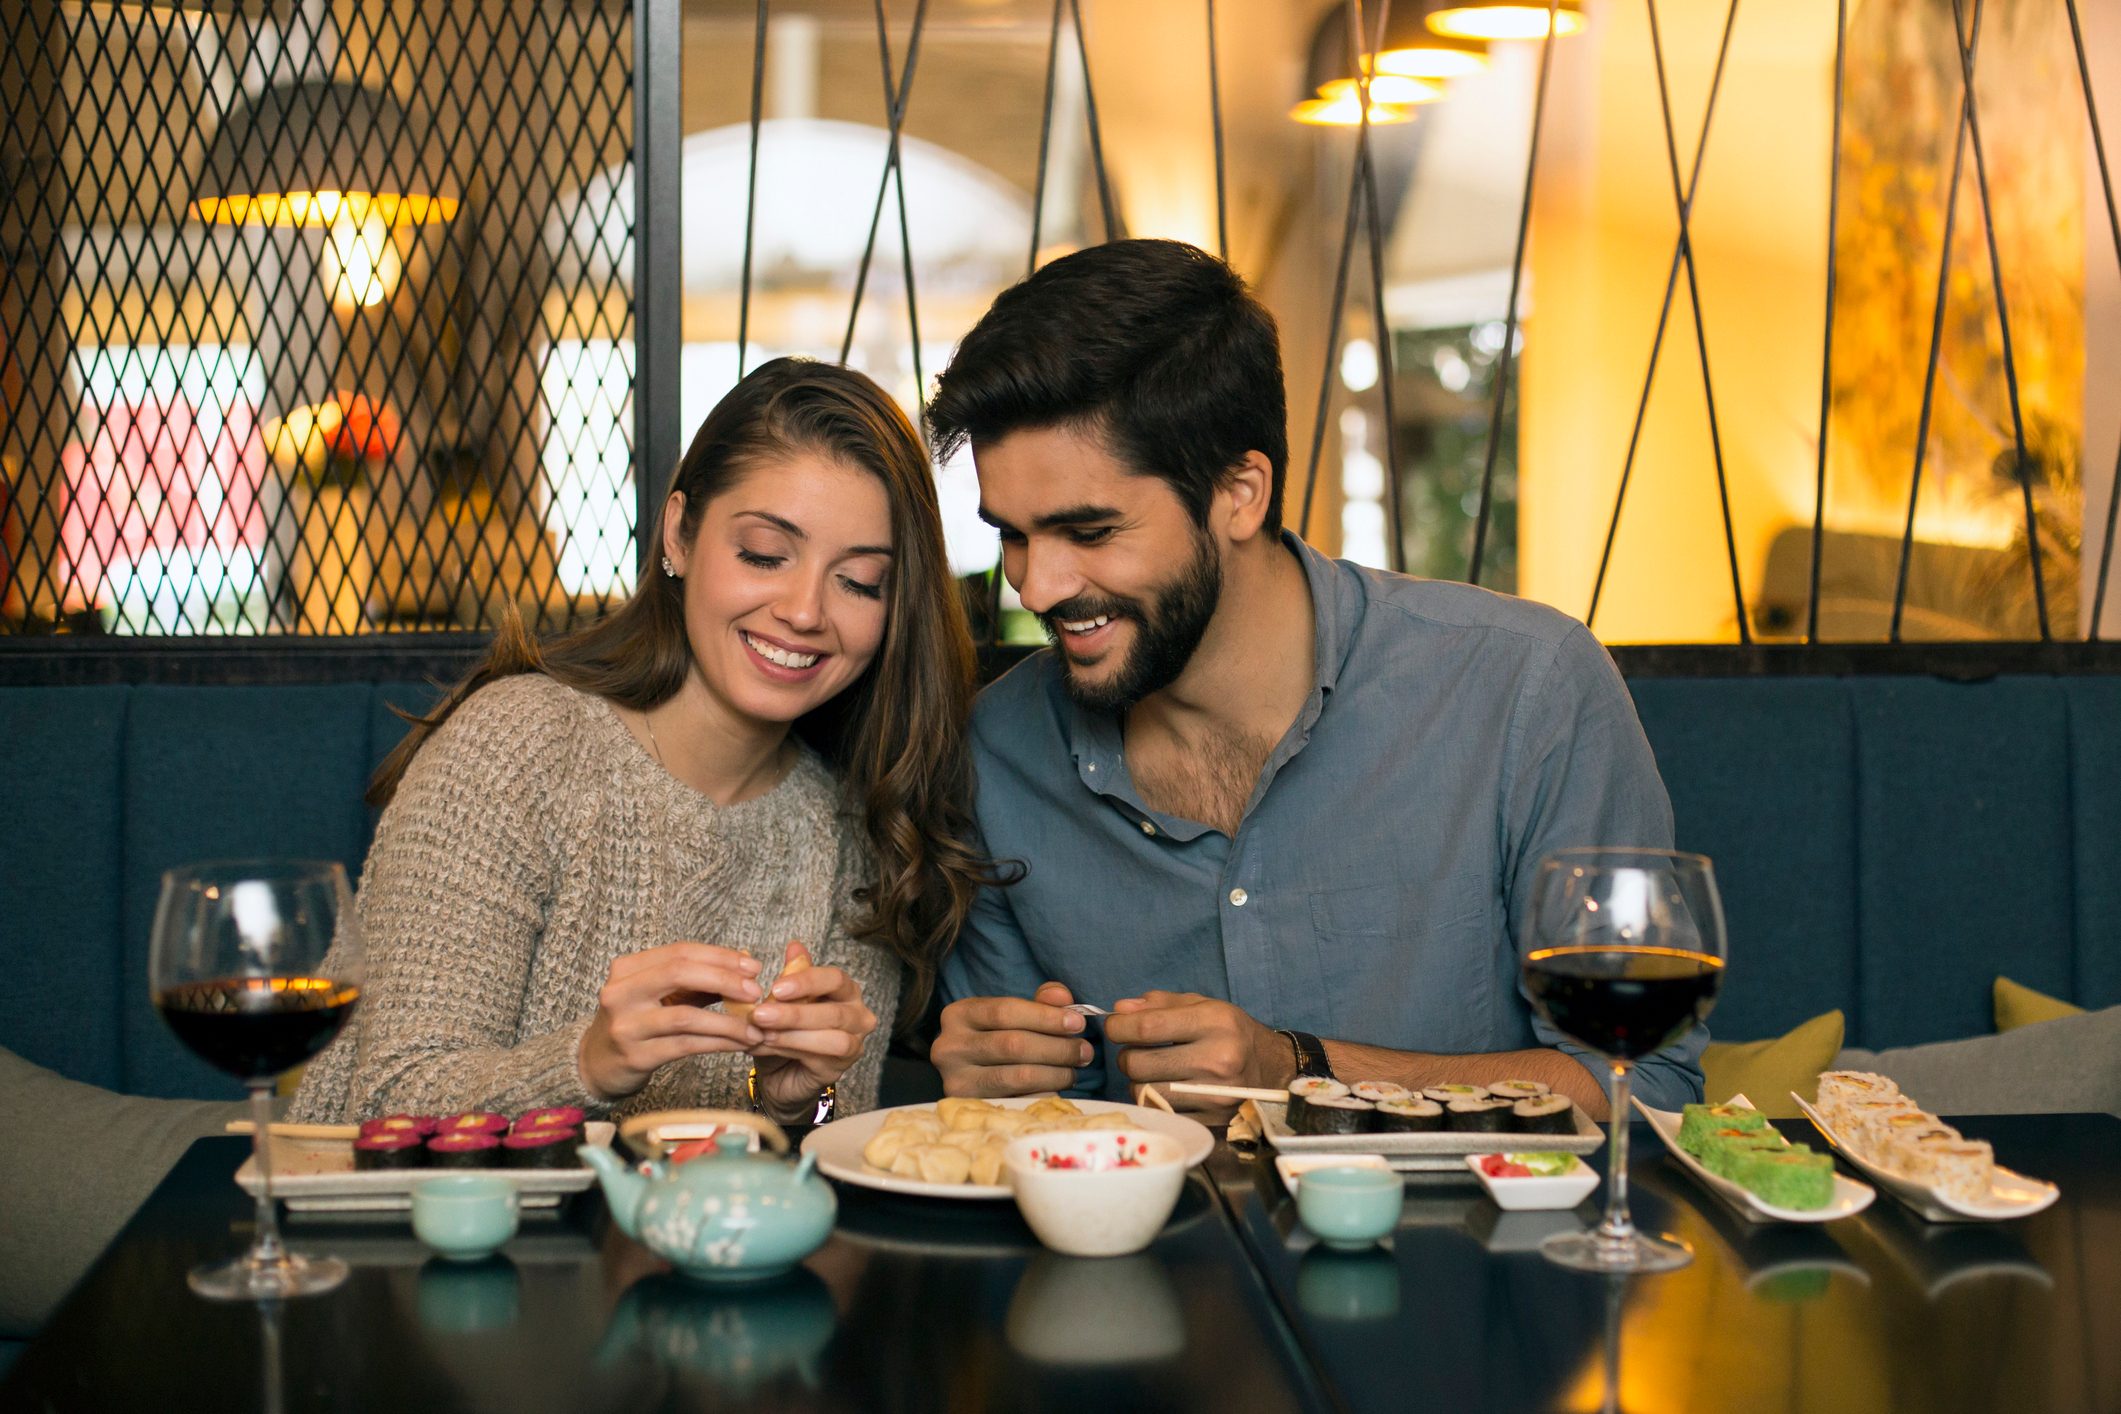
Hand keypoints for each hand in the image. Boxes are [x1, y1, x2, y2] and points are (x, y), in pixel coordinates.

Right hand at [579, 941, 764, 1100]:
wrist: (597, 1063)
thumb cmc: (637, 1021)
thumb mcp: (659, 994)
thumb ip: (695, 980)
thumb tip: (744, 967)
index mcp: (627, 968)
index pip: (680, 951)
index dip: (720, 956)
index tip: (752, 966)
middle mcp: (620, 993)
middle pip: (679, 973)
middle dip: (724, 979)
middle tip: (756, 991)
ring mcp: (626, 1025)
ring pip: (686, 1015)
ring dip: (728, 1021)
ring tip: (756, 1027)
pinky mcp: (636, 1056)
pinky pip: (686, 1046)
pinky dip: (718, 1043)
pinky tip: (740, 1044)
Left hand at [748, 941, 877, 1119]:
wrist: (778, 1071)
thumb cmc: (783, 1029)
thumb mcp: (781, 1000)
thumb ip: (790, 975)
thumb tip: (794, 945)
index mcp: (845, 991)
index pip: (835, 979)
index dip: (807, 982)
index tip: (776, 988)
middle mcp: (857, 1015)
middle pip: (835, 1011)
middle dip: (795, 1013)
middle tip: (760, 1014)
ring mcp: (854, 1043)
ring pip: (833, 1037)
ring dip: (794, 1035)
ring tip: (763, 1033)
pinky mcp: (841, 1067)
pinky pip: (821, 1058)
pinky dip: (792, 1051)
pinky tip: (767, 1047)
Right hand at [931, 980, 1095, 1096]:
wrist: (970, 1075)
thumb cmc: (997, 1038)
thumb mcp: (1013, 1014)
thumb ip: (1041, 1001)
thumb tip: (1064, 998)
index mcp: (958, 1014)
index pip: (1005, 1011)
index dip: (1045, 1017)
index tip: (1078, 1023)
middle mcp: (949, 1048)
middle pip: (1013, 1045)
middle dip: (1057, 1048)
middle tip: (1085, 1051)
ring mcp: (957, 1081)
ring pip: (1017, 1076)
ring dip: (1055, 1074)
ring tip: (1074, 1071)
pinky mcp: (971, 1109)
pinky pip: (1018, 1103)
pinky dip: (1043, 1095)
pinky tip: (1057, 1089)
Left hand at [1103, 991, 1291, 1112]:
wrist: (1273, 1069)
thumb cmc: (1232, 1032)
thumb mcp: (1203, 1005)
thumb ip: (1160, 1004)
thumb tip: (1120, 1009)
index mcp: (1215, 1022)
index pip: (1148, 1027)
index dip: (1119, 1027)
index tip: (1115, 1026)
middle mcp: (1218, 1059)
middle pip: (1139, 1063)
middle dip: (1128, 1056)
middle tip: (1137, 1051)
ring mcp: (1215, 1095)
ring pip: (1144, 1091)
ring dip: (1138, 1081)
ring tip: (1153, 1071)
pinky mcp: (1212, 1120)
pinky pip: (1161, 1112)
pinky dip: (1154, 1101)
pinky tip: (1165, 1089)